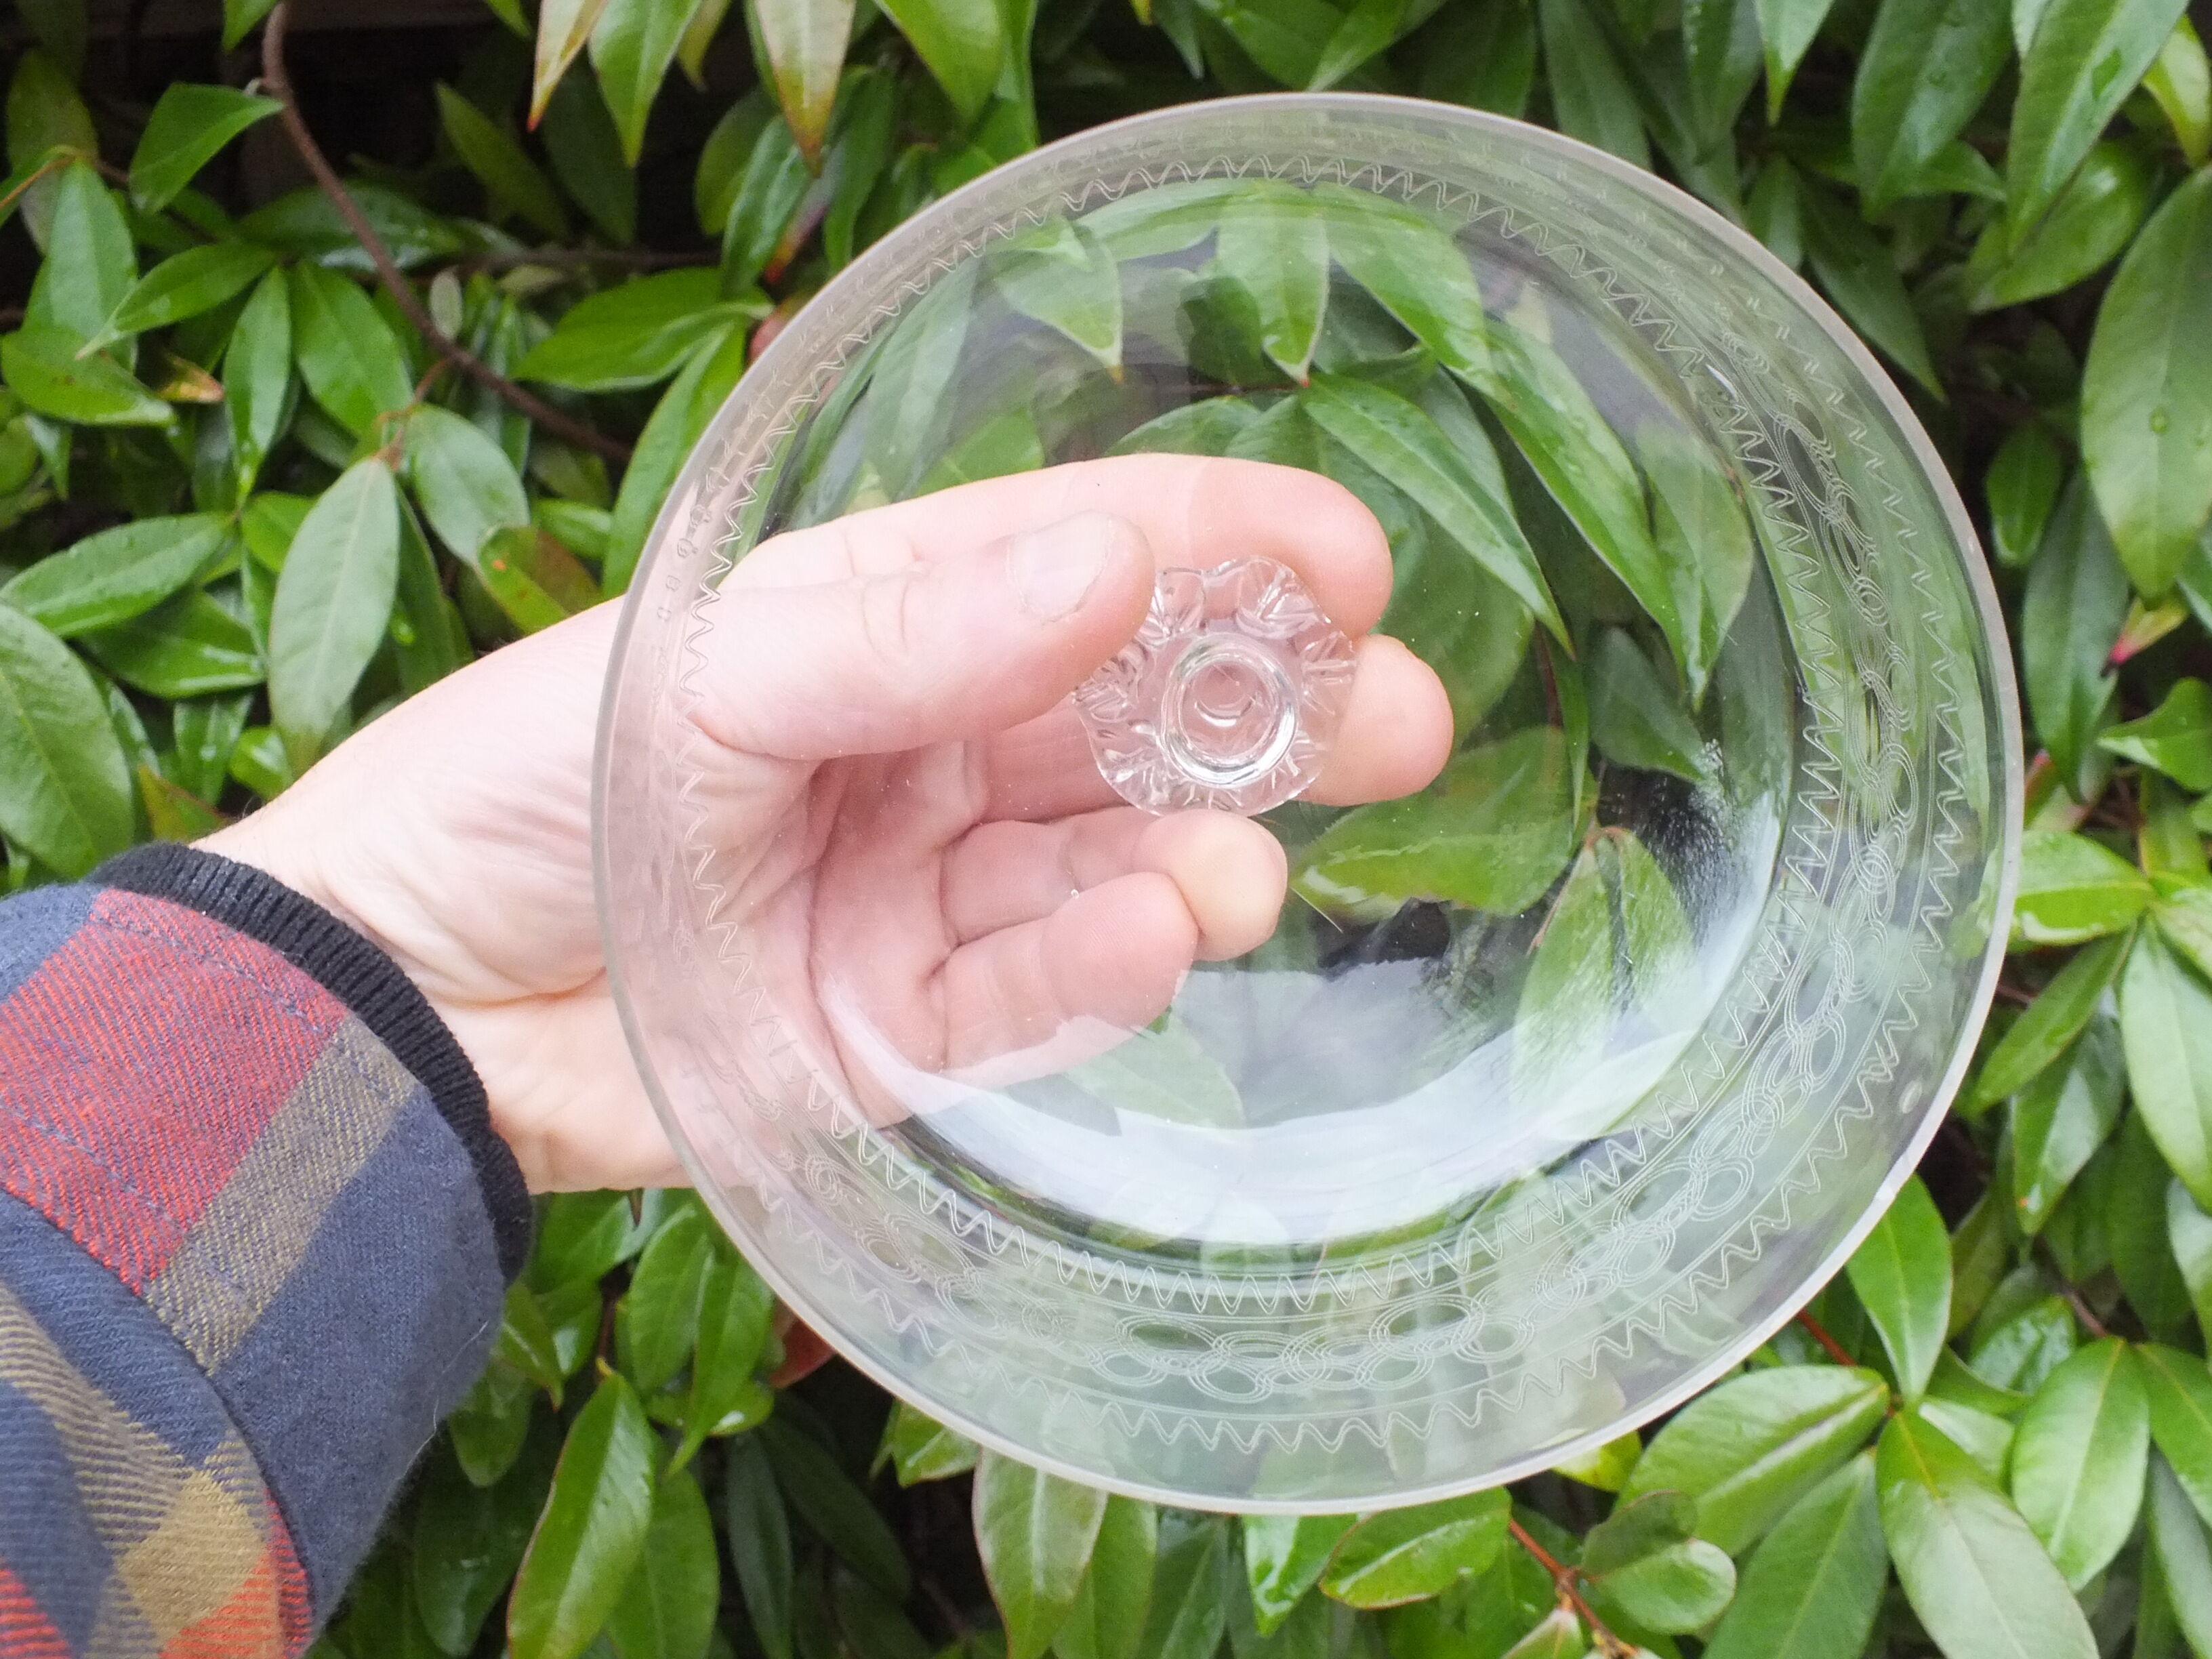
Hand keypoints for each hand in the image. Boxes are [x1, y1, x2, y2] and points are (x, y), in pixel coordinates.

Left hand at [205, 456, 1451, 1190]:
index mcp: (880, 622)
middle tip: (1396, 719)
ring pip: (1108, 862)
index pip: (1084, 559)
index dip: (1224, 550)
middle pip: (1140, 716)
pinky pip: (1031, 997)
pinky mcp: (907, 1030)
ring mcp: (927, 893)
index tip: (1350, 560)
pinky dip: (1097, 971)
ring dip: (1193, 858)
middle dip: (1274, 714)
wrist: (398, 1001)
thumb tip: (1114, 565)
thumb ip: (903, 631)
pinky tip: (1153, 936)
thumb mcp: (701, 673)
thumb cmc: (515, 783)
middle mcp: (929, 750)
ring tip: (1237, 872)